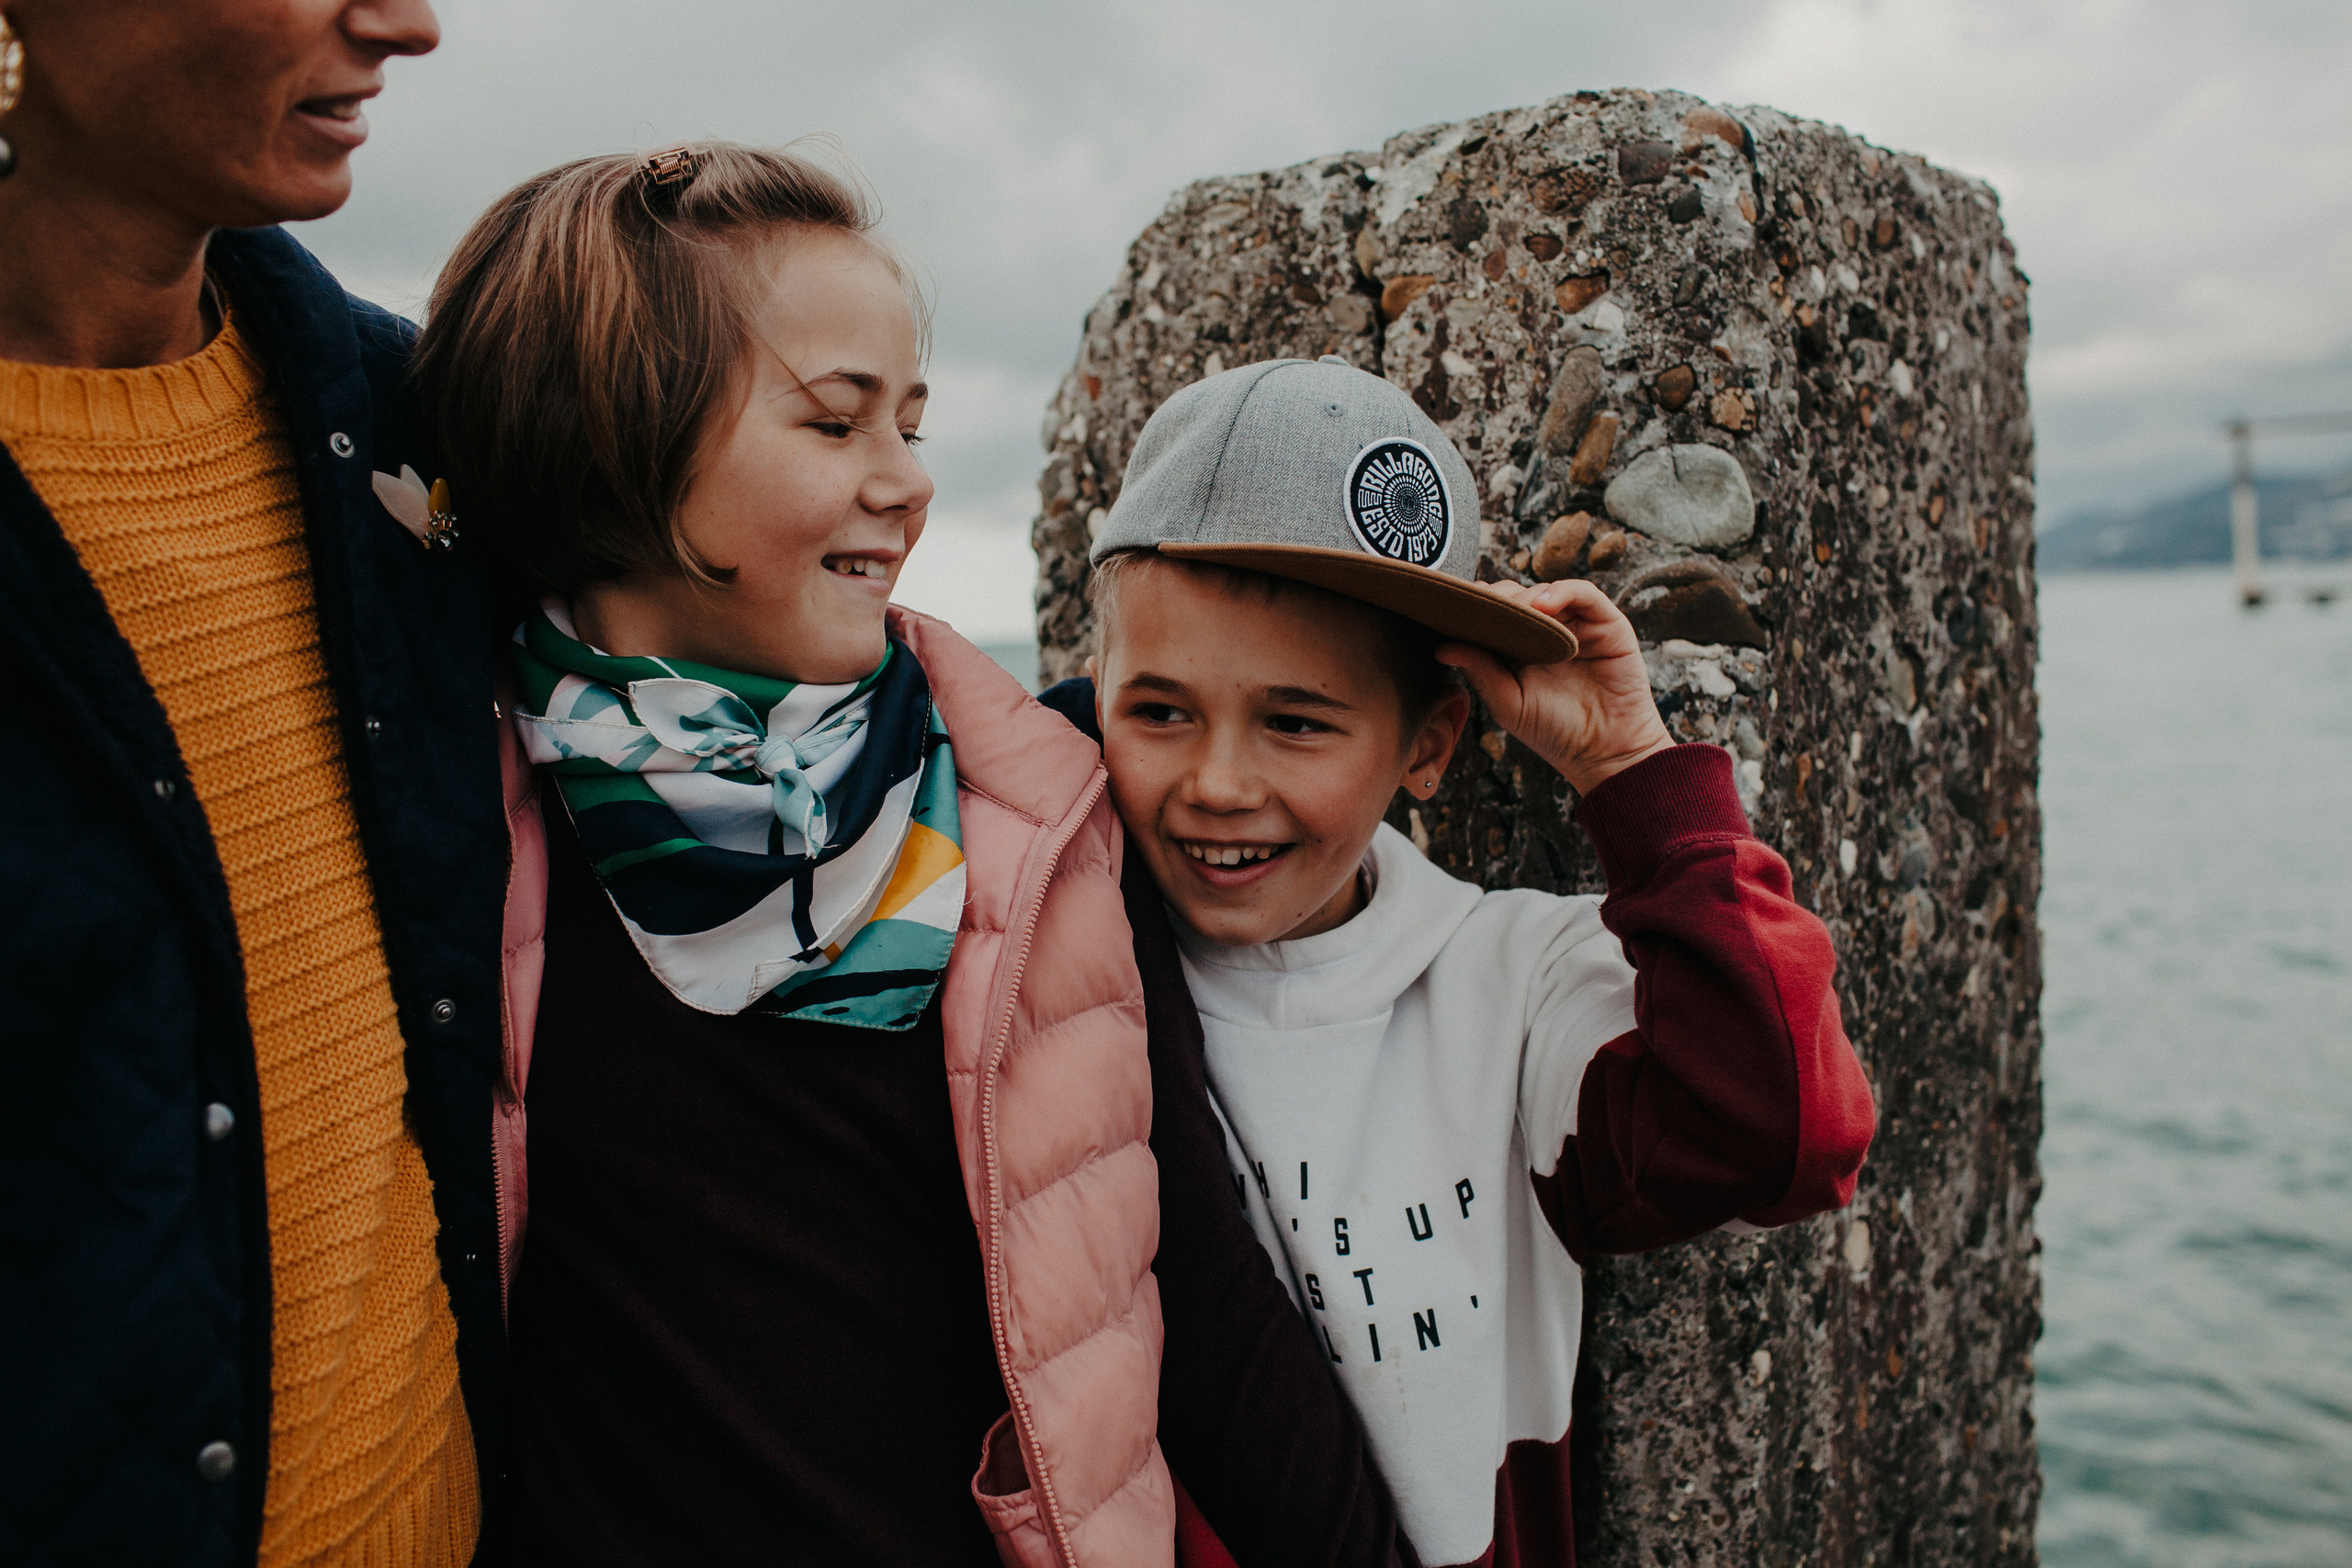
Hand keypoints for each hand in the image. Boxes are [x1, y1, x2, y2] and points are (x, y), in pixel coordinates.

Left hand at [1436, 579, 1672, 795]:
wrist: (1606, 752)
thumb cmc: (1556, 732)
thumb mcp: (1509, 703)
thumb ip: (1480, 673)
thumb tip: (1442, 648)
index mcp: (1520, 649)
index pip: (1495, 615)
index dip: (1476, 607)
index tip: (1454, 605)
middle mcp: (1548, 632)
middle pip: (1518, 597)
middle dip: (1498, 598)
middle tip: (1482, 606)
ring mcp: (1577, 625)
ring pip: (1546, 591)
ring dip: (1526, 597)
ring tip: (1514, 611)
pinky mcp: (1606, 623)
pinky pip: (1583, 593)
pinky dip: (1561, 592)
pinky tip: (1543, 606)